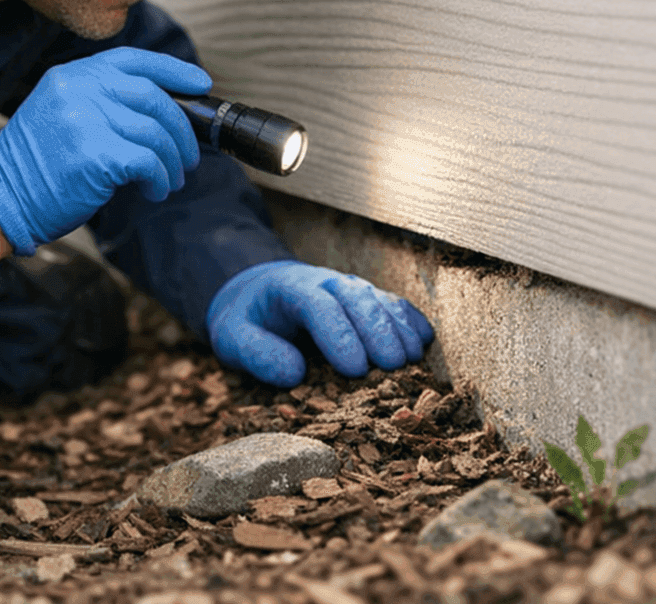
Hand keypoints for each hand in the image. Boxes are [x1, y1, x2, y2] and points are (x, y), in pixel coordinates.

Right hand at [0, 47, 210, 254]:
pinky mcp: (96, 154)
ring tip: (170, 178)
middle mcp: (79, 90)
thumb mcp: (61, 113)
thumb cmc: (37, 165)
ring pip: (155, 133)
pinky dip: (159, 179)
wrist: (1, 199)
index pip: (134, 61)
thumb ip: (101, 100)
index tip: (199, 83)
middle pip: (153, 98)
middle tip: (188, 154)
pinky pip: (148, 162)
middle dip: (180, 128)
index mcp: (72, 76)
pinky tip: (154, 190)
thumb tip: (161, 108)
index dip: (173, 70)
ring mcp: (87, 120)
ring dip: (171, 161)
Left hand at [207, 260, 434, 386]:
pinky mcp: (365, 298)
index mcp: (291, 289)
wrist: (258, 291)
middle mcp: (327, 283)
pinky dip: (410, 319)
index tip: (355, 368)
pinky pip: (392, 303)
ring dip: (398, 327)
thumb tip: (294, 373)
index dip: (339, 335)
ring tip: (413, 359)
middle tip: (393, 365)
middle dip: (377, 331)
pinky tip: (424, 340)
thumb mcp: (231, 337)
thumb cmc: (246, 319)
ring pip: (379, 299)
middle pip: (357, 298)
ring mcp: (349, 288)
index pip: (319, 306)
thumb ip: (256, 353)